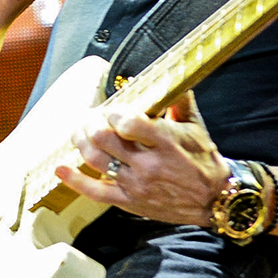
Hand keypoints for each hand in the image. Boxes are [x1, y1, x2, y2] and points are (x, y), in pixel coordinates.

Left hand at [53, 91, 229, 226]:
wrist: (215, 200)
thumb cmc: (204, 161)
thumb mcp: (196, 127)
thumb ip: (178, 101)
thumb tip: (166, 75)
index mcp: (166, 142)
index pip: (129, 123)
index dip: (113, 112)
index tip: (111, 109)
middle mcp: (149, 164)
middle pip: (104, 139)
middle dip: (90, 123)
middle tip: (89, 118)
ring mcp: (137, 185)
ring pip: (96, 161)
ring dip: (81, 143)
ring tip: (79, 133)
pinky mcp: (130, 202)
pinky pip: (96, 192)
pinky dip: (75, 181)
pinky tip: (62, 169)